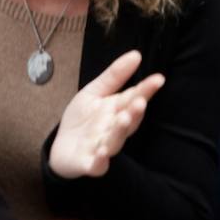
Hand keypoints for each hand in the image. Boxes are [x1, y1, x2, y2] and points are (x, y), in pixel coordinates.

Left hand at [48, 50, 163, 178]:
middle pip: (128, 122)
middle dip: (135, 112)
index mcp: (117, 111)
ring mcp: (103, 147)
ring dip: (120, 131)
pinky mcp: (89, 164)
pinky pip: (97, 165)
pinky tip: (102, 154)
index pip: (133, 98)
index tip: (158, 79)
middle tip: (140, 101)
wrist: (61, 147)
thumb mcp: (95, 91)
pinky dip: (100, 161)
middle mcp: (114, 129)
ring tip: (124, 118)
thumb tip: (136, 54)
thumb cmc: (82, 119)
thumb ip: (115, 75)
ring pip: (115, 141)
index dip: (146, 89)